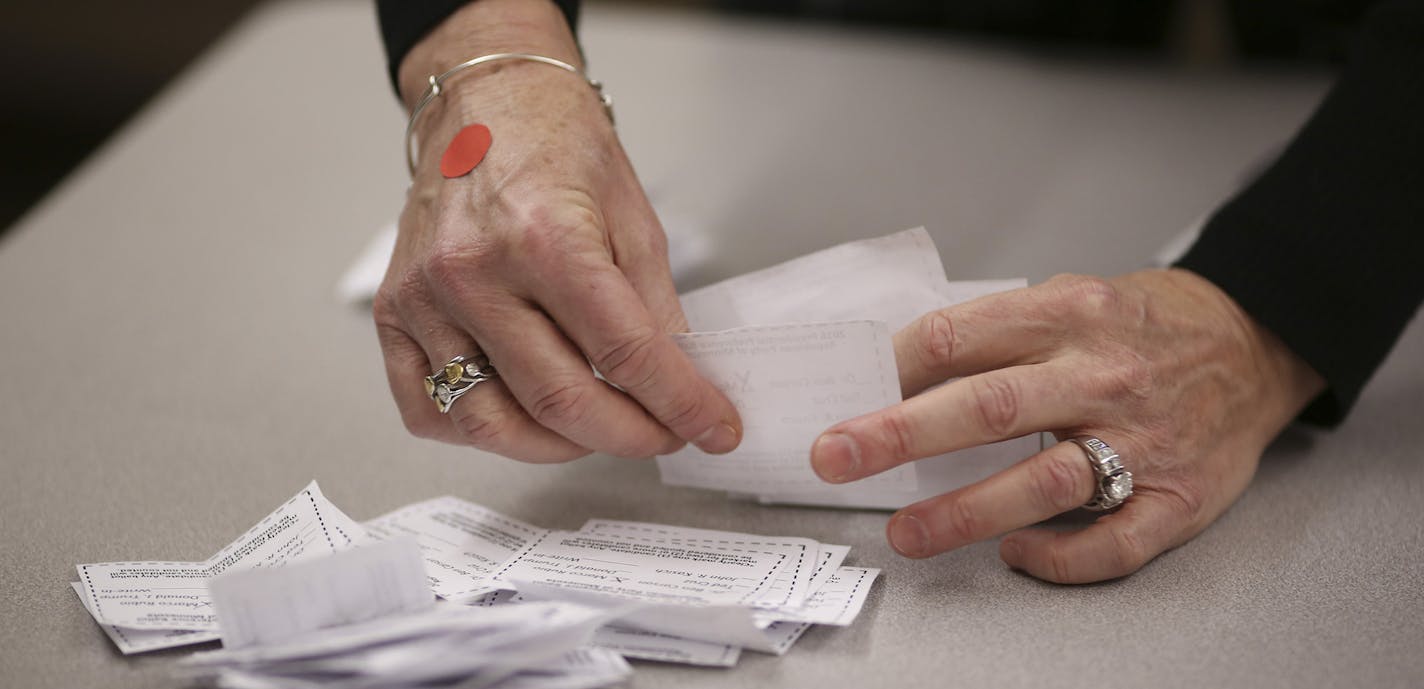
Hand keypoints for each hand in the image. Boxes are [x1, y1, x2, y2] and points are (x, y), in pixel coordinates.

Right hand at [373, 0, 741, 461]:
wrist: (484, 102)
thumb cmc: (557, 146)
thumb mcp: (633, 216)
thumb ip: (654, 306)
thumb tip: (679, 381)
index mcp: (544, 238)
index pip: (624, 353)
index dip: (679, 403)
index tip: (712, 429)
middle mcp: (474, 273)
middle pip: (559, 400)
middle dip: (628, 434)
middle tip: (663, 433)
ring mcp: (425, 299)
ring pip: (490, 422)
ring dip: (558, 447)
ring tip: (598, 431)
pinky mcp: (393, 314)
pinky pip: (426, 410)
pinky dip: (480, 433)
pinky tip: (522, 418)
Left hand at [810, 270, 1324, 582]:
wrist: (1255, 343)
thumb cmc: (1142, 325)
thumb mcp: (1069, 297)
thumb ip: (994, 331)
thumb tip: (898, 374)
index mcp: (1069, 313)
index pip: (959, 337)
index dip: (892, 366)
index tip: (846, 394)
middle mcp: (1103, 375)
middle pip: (989, 406)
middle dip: (900, 435)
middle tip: (836, 457)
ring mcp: (1144, 440)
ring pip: (1044, 482)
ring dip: (965, 511)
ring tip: (904, 533)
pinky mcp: (1178, 497)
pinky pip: (1113, 541)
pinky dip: (1058, 556)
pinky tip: (1014, 555)